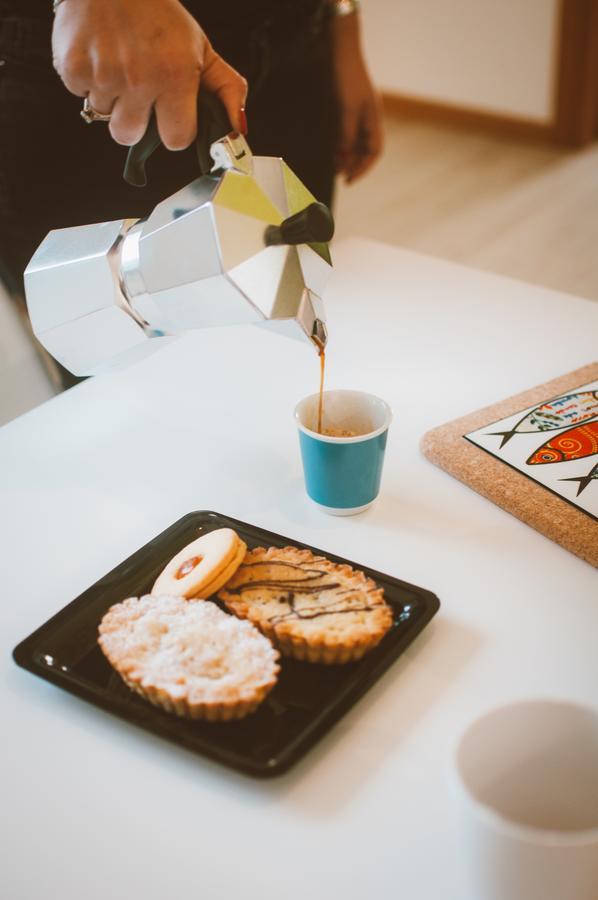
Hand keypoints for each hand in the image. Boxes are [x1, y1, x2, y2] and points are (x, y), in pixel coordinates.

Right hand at [52, 0, 247, 148]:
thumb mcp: (202, 50)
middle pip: (130, 136)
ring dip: (110, 98)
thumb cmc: (158, 15)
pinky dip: (87, 79)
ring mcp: (103, 74)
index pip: (176, 140)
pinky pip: (80, 94)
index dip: (173, 129)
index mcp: (175, 76)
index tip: (171, 113)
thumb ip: (227, 90)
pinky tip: (98, 55)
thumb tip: (239, 130)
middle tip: (139, 88)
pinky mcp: (72, 67)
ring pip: (103, 116)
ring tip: (118, 65)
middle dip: (134, 119)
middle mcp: (138, 78)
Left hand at [330, 12, 382, 182]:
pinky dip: (342, 143)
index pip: (375, 151)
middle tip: (339, 175)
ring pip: (356, 142)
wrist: (342, 52)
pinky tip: (333, 150)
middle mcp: (370, 119)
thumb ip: (346, 134)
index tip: (349, 180)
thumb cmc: (347, 77)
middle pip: (366, 149)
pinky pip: (348, 133)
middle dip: (354, 163)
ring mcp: (360, 114)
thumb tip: (345, 158)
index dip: (364, 168)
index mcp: (374, 119)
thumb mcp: (346, 109)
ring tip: (334, 165)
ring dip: (347, 155)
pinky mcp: (349, 109)